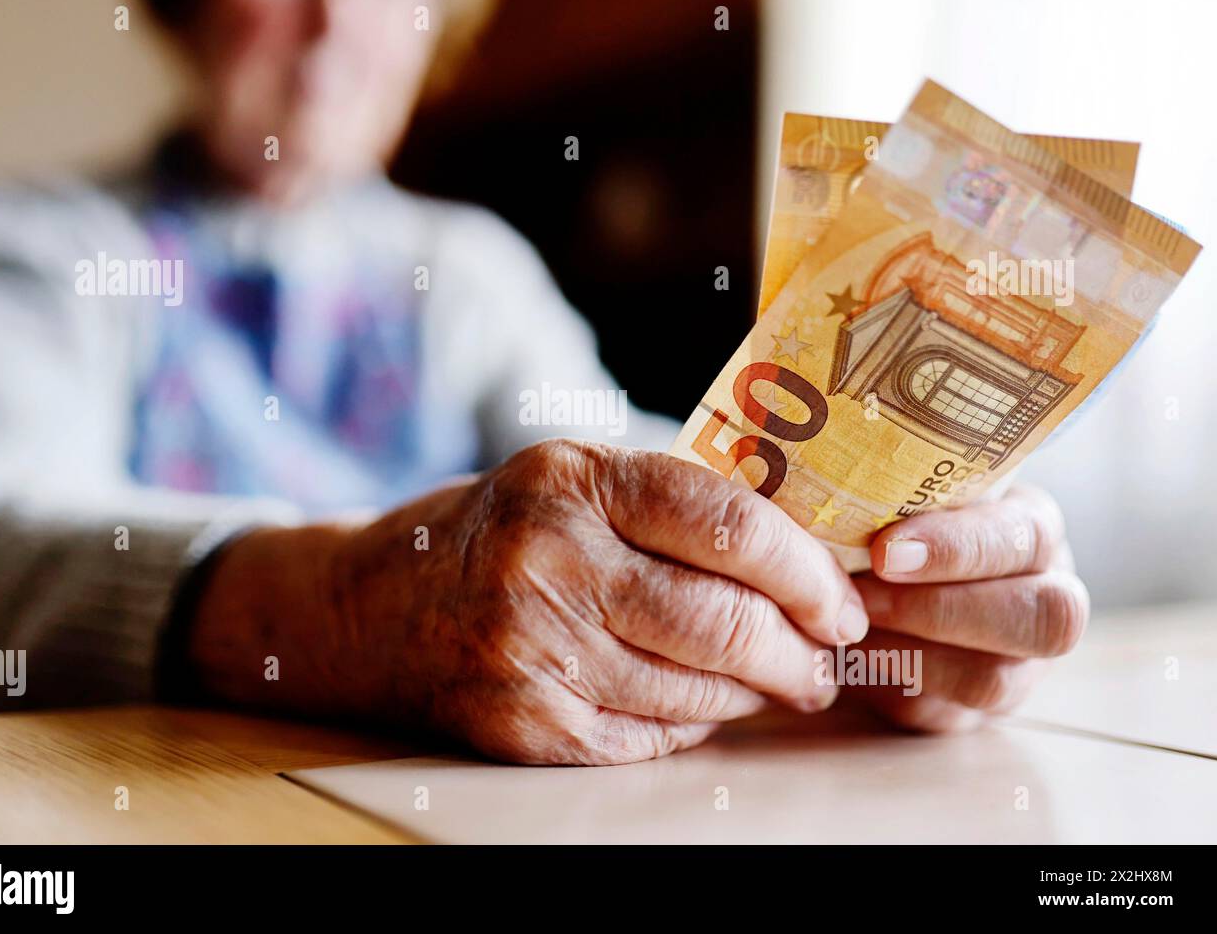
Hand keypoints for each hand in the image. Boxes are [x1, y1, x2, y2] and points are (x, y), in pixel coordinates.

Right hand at [187, 440, 868, 764]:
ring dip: (755, 693)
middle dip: (799, 650)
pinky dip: (695, 723)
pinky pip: (649, 735)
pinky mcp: (522, 721)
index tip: (842, 601)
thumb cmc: (497, 532)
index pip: (726, 525)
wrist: (373, 606)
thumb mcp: (571, 480)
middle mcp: (548, 561)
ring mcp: (531, 648)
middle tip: (827, 660)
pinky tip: (703, 703)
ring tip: (778, 681)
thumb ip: (671, 502)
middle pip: (720, 619)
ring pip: (695, 689)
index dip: (804, 572)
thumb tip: (802, 556)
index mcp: (572, 481)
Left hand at [846, 485, 1088, 730]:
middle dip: (942, 610)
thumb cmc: (894, 517)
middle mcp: (1049, 597)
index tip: (883, 551)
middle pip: (1041, 620)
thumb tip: (840, 498)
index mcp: (1034, 528)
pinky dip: (889, 688)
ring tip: (845, 631)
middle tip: (864, 599)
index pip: (1024, 537)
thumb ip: (897, 492)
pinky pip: (943, 715)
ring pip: (992, 680)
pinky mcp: (976, 711)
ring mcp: (1022, 665)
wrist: (879, 573)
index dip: (958, 549)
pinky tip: (845, 660)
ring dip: (910, 657)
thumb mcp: (908, 491)